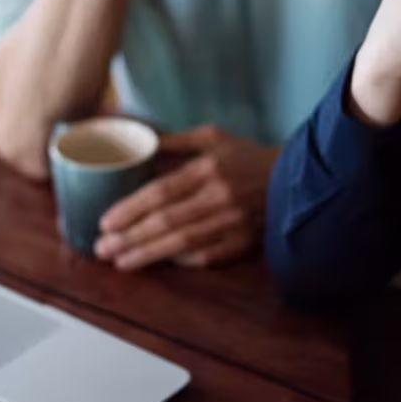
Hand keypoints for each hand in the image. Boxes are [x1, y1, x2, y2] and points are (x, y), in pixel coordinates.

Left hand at [94, 126, 279, 271]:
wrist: (297, 179)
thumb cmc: (246, 156)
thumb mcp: (211, 138)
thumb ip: (171, 140)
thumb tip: (133, 138)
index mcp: (209, 168)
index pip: (161, 192)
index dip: (130, 210)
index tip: (105, 222)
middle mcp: (220, 196)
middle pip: (167, 222)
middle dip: (131, 238)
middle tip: (102, 249)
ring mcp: (234, 222)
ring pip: (184, 244)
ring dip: (148, 255)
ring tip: (121, 261)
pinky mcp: (245, 242)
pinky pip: (208, 258)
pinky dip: (182, 262)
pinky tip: (159, 264)